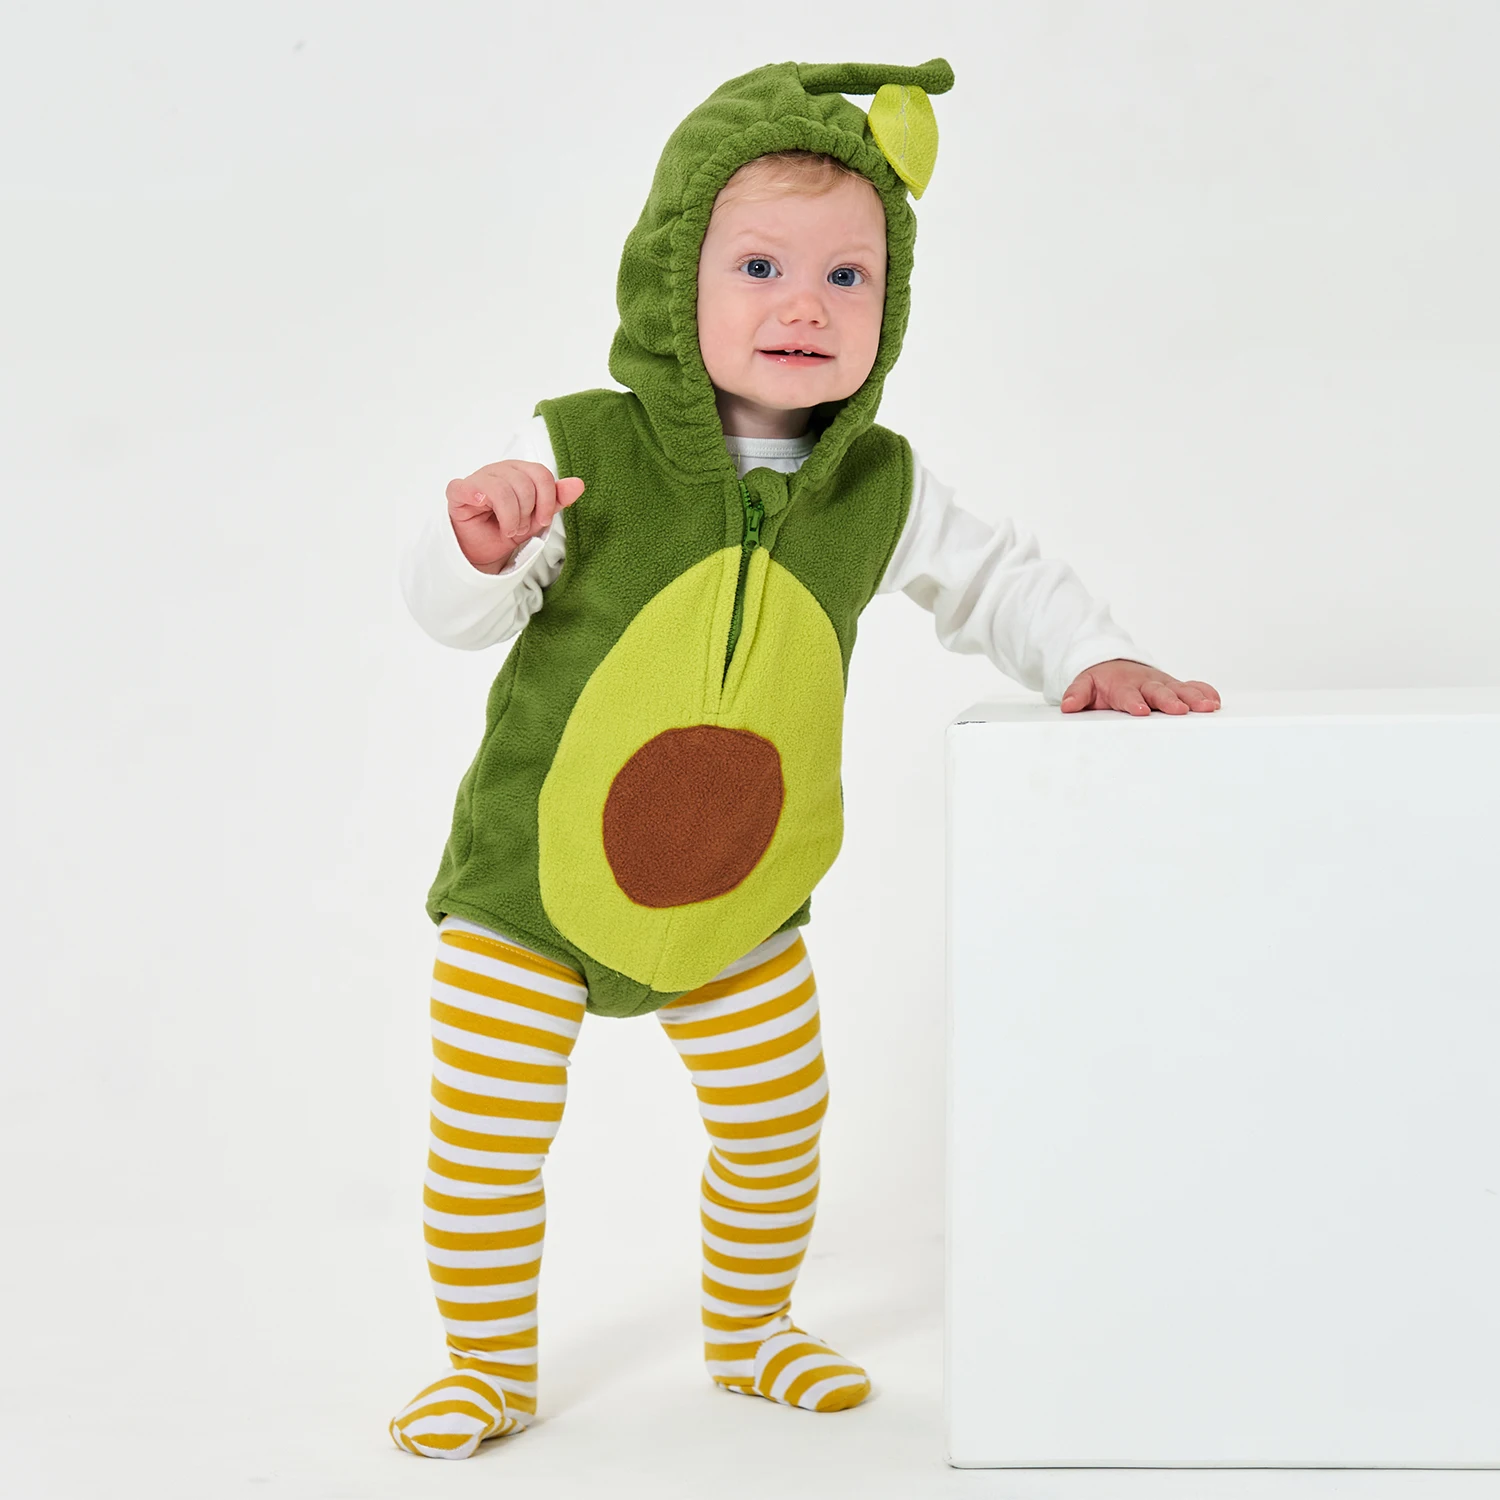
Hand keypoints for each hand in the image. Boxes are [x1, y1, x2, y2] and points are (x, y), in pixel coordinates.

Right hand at [446, 460, 584, 573]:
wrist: (482, 550)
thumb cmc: (506, 528)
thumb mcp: (537, 517)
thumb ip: (556, 499)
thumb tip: (578, 484)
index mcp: (519, 471)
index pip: (540, 474)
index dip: (547, 500)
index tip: (543, 520)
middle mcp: (499, 470)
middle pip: (523, 483)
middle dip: (526, 513)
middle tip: (520, 528)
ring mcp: (478, 478)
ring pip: (502, 489)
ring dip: (509, 516)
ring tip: (507, 529)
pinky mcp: (459, 491)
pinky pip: (470, 488)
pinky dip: (479, 498)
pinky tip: (484, 509)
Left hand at [1060, 659, 1221, 715]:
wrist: (1112, 663)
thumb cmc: (1100, 681)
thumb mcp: (1084, 684)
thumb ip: (1076, 694)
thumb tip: (1067, 705)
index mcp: (1122, 686)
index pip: (1127, 695)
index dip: (1134, 702)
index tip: (1141, 710)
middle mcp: (1145, 684)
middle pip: (1158, 692)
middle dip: (1169, 701)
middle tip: (1179, 710)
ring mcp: (1162, 684)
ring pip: (1179, 690)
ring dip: (1193, 698)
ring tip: (1207, 708)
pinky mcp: (1174, 685)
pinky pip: (1191, 687)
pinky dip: (1204, 692)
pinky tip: (1214, 702)